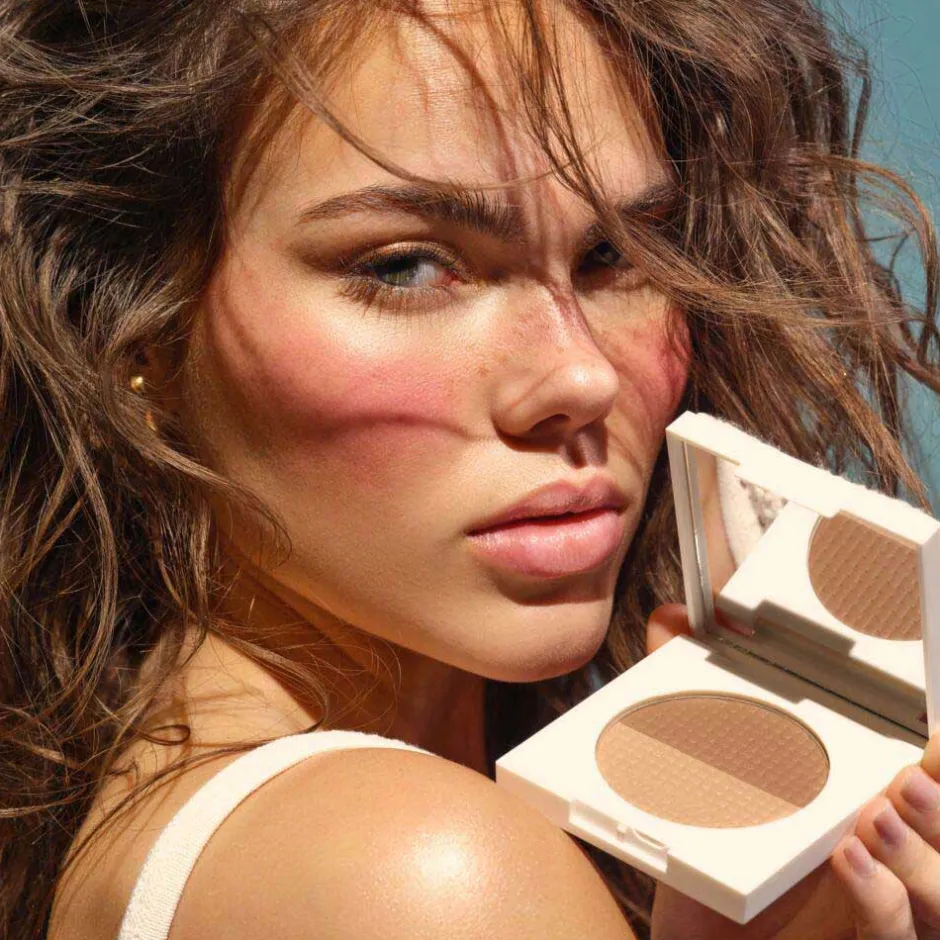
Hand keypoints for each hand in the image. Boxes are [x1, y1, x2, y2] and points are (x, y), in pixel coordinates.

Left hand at [647, 605, 939, 939]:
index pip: (932, 779)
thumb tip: (672, 620)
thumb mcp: (714, 769)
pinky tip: (850, 859)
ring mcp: (890, 918)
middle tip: (913, 772)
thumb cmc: (721, 856)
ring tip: (877, 815)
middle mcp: (895, 866)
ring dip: (922, 852)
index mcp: (873, 814)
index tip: (935, 735)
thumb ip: (698, 694)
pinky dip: (882, 899)